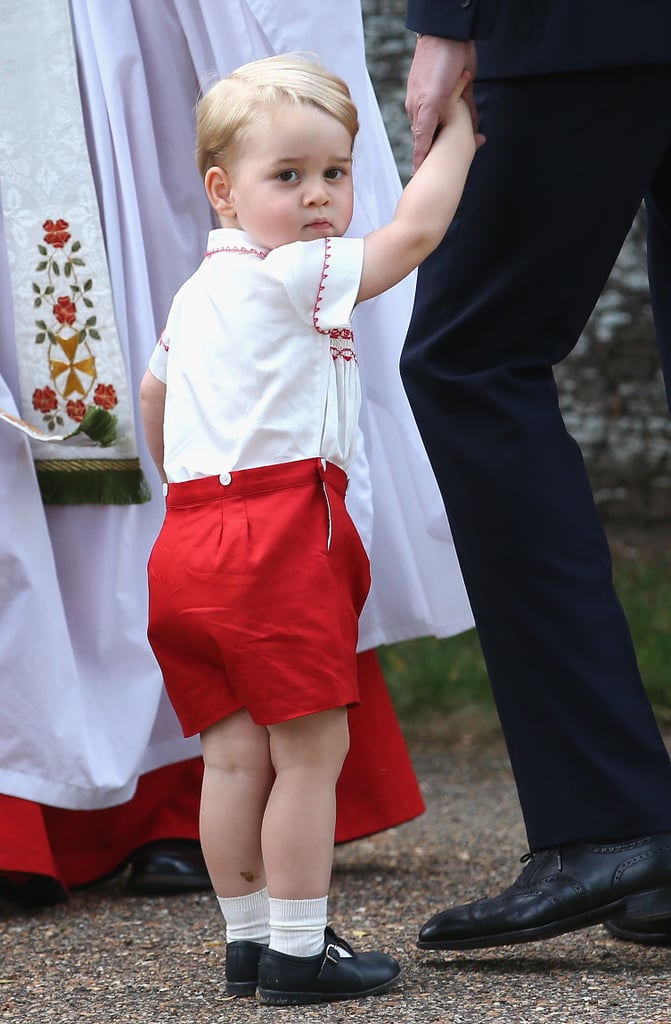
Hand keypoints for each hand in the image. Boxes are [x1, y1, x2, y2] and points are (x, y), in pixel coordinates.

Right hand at [405, 36, 480, 171]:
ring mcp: (447, 100)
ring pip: (455, 125)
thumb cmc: (434, 68)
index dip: (423, 162)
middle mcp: (431, 109)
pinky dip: (472, 121)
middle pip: (439, 137)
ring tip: (469, 156)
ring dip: (462, 138)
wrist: (451, 37)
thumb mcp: (428, 104)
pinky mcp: (462, 91)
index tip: (423, 181)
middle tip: (451, 173)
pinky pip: (467, 111)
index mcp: (419, 113)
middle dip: (445, 153)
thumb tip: (419, 156)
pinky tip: (478, 134)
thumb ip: (423, 131)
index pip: (421, 144)